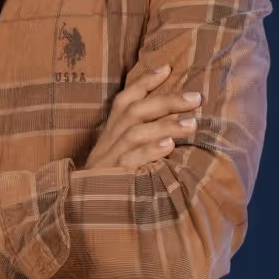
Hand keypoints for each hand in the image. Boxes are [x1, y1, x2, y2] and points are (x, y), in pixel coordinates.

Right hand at [85, 65, 201, 168]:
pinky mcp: (113, 177)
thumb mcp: (120, 152)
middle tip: (196, 97)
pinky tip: (169, 147)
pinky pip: (130, 161)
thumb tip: (176, 120)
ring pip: (136, 133)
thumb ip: (140, 135)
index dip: (145, 82)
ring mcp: (110, 158)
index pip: (127, 98)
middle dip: (166, 101)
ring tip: (192, 123)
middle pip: (135, 111)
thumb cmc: (111, 178)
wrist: (81, 209)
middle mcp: (110, 138)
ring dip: (165, 125)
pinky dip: (149, 151)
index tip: (167, 68)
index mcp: (112, 129)